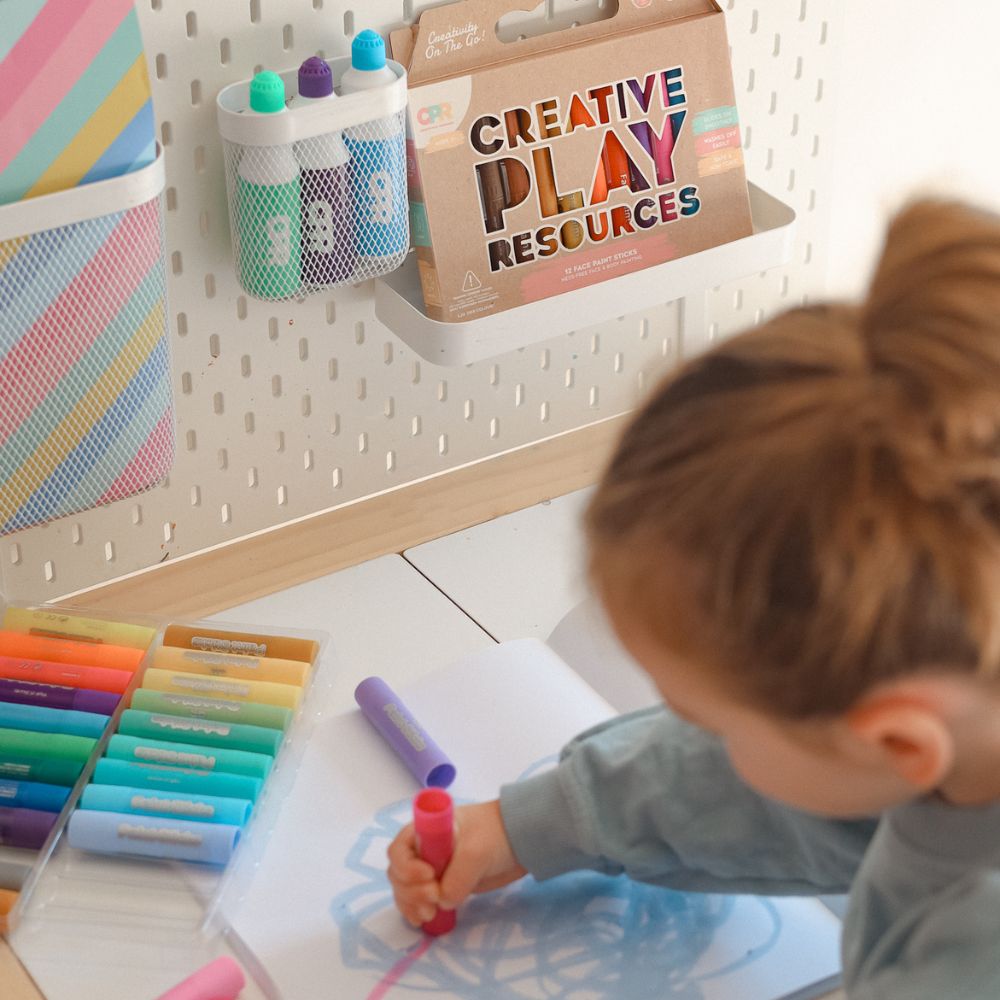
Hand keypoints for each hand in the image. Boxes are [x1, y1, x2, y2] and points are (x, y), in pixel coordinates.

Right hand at [387, 799, 527, 926]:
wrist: (520, 842)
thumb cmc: (496, 835)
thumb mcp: (476, 852)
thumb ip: (457, 877)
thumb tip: (443, 901)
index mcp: (426, 830)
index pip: (399, 850)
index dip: (406, 867)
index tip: (428, 876)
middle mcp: (423, 849)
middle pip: (398, 873)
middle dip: (410, 890)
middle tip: (434, 898)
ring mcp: (431, 868)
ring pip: (405, 890)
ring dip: (411, 903)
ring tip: (431, 914)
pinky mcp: (441, 885)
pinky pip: (418, 901)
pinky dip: (416, 911)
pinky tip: (423, 920)